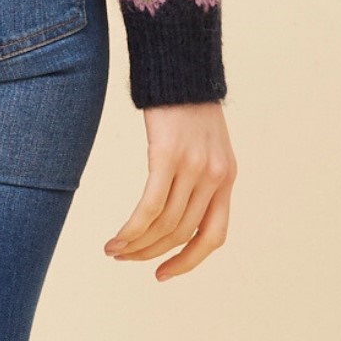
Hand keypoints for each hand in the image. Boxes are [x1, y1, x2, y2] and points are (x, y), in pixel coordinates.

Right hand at [105, 101, 235, 280]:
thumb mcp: (205, 144)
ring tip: (114, 249)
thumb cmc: (186, 104)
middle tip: (124, 258)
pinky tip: (116, 237)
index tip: (163, 273)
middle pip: (181, 233)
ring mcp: (193, 168)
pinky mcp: (167, 156)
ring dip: (136, 244)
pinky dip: (132, 228)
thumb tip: (174, 207)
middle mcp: (215, 178)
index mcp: (226, 178)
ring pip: (164, 224)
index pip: (213, 236)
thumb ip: (198, 175)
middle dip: (150, 253)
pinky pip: (150, 206)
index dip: (189, 262)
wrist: (182, 67)